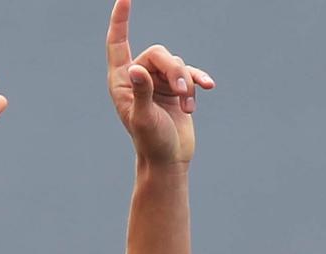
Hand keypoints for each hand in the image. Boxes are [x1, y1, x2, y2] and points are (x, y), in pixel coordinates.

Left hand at [107, 0, 213, 164]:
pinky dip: (198, 80)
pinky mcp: (176, 89)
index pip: (118, 43)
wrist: (168, 161)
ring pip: (177, 63)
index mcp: (122, 82)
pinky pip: (190, 73)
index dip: (120, 20)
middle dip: (174, 71)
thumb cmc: (151, 144)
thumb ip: (141, 93)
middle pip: (160, 54)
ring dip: (186, 84)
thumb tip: (136, 70)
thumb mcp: (144, 119)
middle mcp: (139, 77)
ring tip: (188, 107)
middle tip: (183, 94)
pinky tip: (208, 87)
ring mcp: (158, 82)